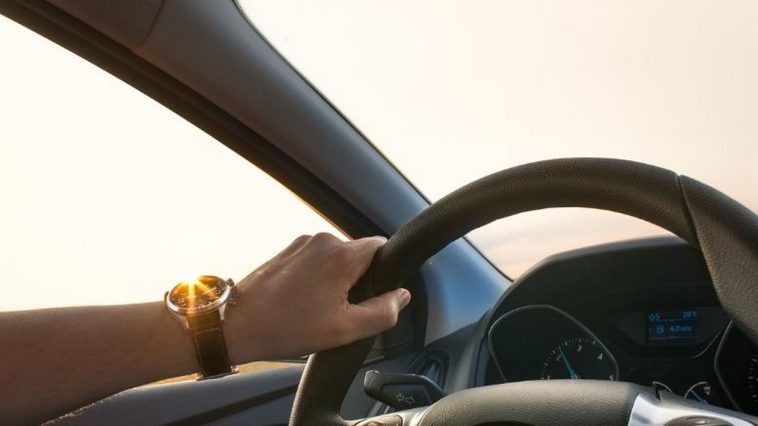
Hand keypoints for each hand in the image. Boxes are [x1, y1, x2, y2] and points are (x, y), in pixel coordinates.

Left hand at [226, 233, 410, 361]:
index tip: (374, 295)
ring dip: (335, 280)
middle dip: (358, 280)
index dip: (384, 271)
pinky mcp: (286, 252)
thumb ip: (383, 311)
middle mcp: (323, 240)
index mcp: (342, 255)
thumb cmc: (286, 327)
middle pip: (358, 254)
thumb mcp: (345, 329)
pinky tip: (303, 303)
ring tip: (318, 310)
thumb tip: (402, 296)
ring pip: (335, 259)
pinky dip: (316, 279)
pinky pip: (315, 261)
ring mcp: (301, 244)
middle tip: (343, 310)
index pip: (382, 247)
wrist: (236, 325)